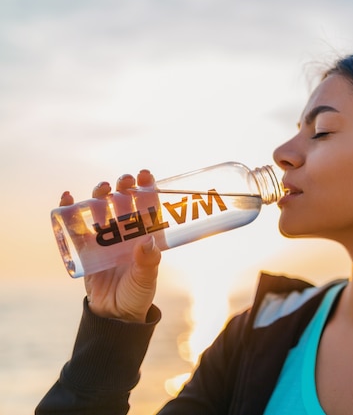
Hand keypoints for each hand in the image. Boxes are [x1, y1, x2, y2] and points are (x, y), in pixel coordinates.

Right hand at [60, 173, 161, 322]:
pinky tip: (67, 197)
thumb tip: (147, 242)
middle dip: (123, 187)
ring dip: (100, 194)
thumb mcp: (146, 279)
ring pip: (100, 208)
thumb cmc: (137, 294)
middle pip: (123, 202)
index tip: (145, 175)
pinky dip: (68, 210)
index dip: (146, 187)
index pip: (147, 205)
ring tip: (103, 188)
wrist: (114, 314)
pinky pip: (75, 226)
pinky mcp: (84, 247)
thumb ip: (148, 262)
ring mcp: (104, 237)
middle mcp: (125, 231)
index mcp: (144, 235)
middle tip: (124, 181)